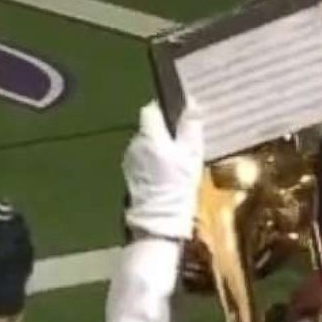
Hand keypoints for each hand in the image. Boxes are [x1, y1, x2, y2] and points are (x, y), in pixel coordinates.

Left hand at [123, 102, 203, 240]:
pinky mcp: (130, 174)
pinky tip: (167, 170)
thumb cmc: (178, 183)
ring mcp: (130, 160)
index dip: (164, 109)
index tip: (179, 114)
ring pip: (146, 143)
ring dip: (159, 145)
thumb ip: (190, 127)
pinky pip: (143, 158)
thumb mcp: (191, 153)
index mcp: (148, 136)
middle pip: (148, 127)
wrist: (160, 217)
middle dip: (164, 129)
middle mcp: (134, 145)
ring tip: (178, 157)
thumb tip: (190, 104)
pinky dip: (153, 159)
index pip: (150, 110)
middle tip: (185, 138)